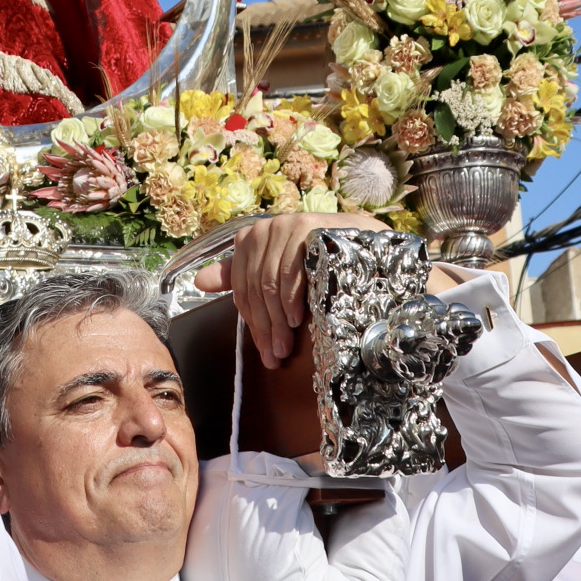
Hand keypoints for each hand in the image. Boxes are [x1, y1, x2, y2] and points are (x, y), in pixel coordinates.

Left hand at [191, 213, 458, 368]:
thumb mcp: (285, 276)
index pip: (241, 287)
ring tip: (287, 346)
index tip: (265, 352)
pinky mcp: (309, 227)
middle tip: (276, 356)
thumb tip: (199, 279)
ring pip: (269, 283)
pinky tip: (300, 318)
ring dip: (278, 321)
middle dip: (264, 328)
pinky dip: (292, 298)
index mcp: (255, 237)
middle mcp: (268, 226)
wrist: (380, 251)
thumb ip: (245, 275)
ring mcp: (289, 224)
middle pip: (253, 288)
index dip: (252, 323)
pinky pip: (290, 270)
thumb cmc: (331, 268)